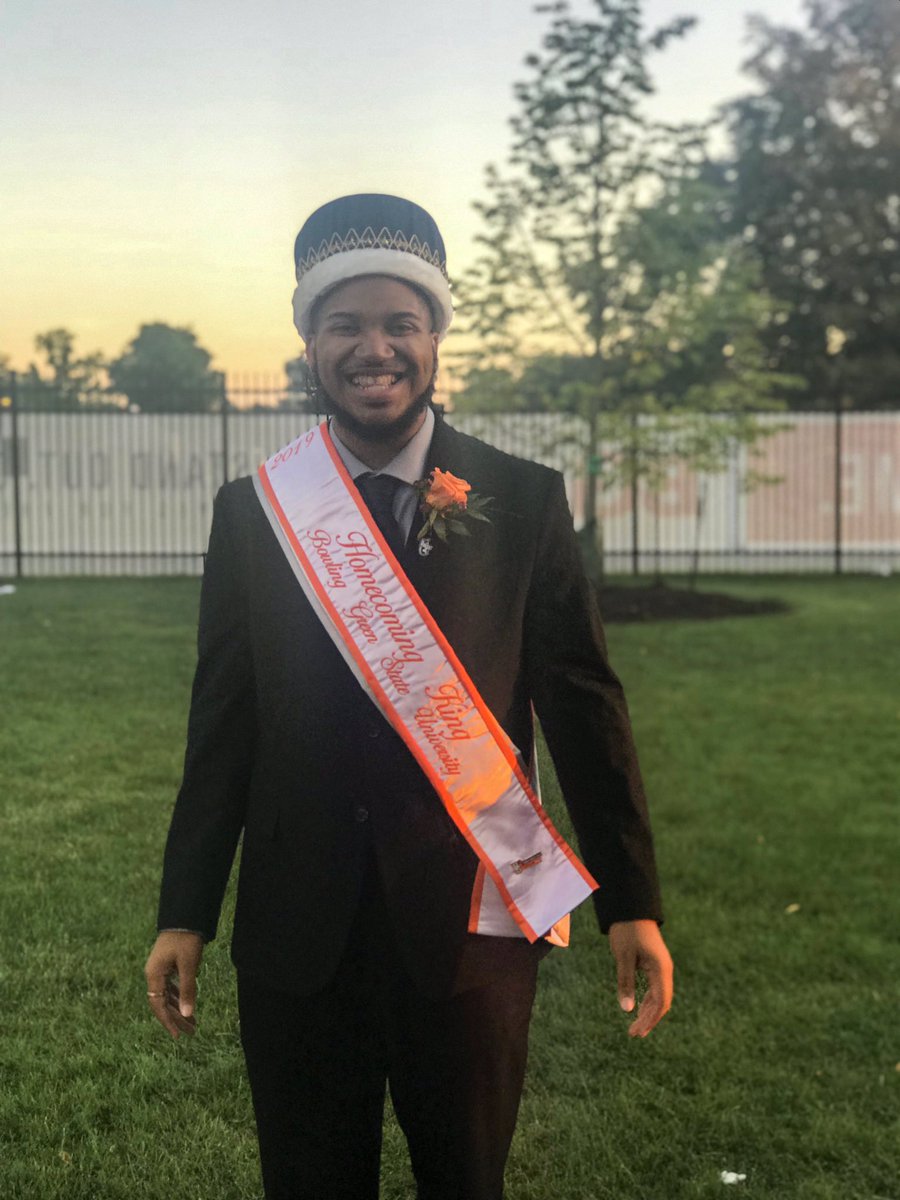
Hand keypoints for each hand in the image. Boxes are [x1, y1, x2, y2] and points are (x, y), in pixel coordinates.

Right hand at [144, 931, 203, 1038]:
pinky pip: (171, 986)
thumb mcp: (189, 965)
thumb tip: (187, 1014)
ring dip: (179, 1008)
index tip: (178, 1035)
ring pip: (168, 995)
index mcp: (154, 975)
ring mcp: (159, 969)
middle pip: (163, 1003)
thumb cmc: (186, 939)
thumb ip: (187, 990)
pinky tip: (187, 1003)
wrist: (185, 915)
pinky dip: (179, 995)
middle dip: (177, 1018)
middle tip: (191, 1032)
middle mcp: (153, 974)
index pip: (158, 1006)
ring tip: (193, 1022)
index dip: (168, 1021)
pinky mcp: (166, 964)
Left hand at [608, 919, 672, 1037]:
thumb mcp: (623, 956)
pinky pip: (655, 989)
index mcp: (661, 969)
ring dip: (648, 1013)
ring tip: (636, 1028)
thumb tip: (626, 1009)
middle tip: (634, 1035)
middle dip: (649, 1020)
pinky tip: (639, 1010)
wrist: (631, 908)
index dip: (650, 1020)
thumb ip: (625, 982)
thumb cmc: (627, 931)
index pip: (661, 1002)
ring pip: (659, 997)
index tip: (637, 1032)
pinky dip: (648, 1002)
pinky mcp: (655, 965)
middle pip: (662, 1003)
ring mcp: (661, 968)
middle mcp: (665, 970)